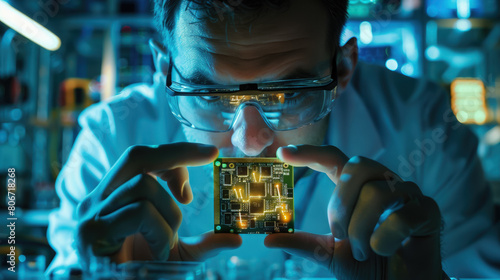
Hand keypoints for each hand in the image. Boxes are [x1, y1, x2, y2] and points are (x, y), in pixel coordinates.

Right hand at [76, 143, 241, 269]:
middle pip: (136, 157)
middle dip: (177, 154)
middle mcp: (97, 201)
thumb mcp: (178, 257)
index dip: (175, 153)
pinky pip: (140, 212)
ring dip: (170, 214)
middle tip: (212, 155)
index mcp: (114, 200)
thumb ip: (203, 245)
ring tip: (167, 243)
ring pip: (143, 186)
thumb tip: (235, 239)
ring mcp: (91, 215)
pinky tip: (158, 254)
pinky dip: (160, 232)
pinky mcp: (91, 232)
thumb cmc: (142, 277)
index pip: (140, 160)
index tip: (210, 156)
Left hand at [265, 145, 441, 279]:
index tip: (284, 153)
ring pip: (376, 193)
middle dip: (340, 204)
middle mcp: (383, 183)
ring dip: (361, 229)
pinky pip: (401, 217)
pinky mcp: (429, 212)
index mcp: (359, 188)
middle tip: (338, 233)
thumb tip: (269, 239)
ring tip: (363, 249)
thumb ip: (305, 244)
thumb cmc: (368, 266)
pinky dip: (383, 240)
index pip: (334, 158)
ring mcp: (408, 194)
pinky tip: (383, 250)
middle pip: (355, 167)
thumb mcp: (330, 254)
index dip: (310, 152)